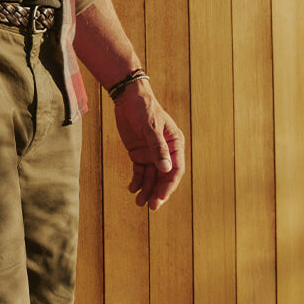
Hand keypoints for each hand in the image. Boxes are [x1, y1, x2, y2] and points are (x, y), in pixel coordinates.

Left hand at [113, 81, 184, 209]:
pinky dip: (137, 181)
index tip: (161, 197)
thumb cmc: (143, 109)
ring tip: (139, 202)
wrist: (128, 97)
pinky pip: (140, 171)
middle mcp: (166, 152)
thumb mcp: (150, 127)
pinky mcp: (139, 153)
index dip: (169, 185)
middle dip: (158, 192)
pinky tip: (132, 189)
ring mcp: (152, 154)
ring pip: (152, 177)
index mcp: (175, 144)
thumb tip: (166, 170)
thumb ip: (157, 148)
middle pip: (164, 177)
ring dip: (147, 190)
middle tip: (152, 206)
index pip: (176, 169)